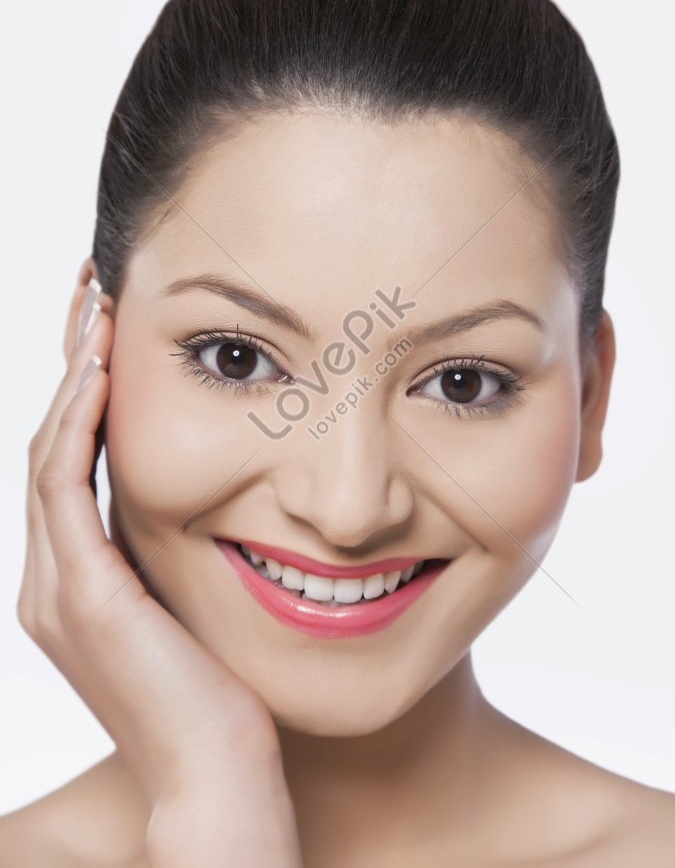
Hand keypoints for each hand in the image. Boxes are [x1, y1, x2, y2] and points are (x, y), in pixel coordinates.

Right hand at [17, 286, 302, 866]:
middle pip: (52, 440)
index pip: (74, 458)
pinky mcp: (81, 594)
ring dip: (73, 373)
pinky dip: (79, 420)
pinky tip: (102, 368)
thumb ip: (185, 551)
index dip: (89, 388)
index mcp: (79, 577)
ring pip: (49, 450)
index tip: (115, 326)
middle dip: (73, 361)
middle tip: (94, 290)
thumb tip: (228, 493)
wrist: (219, 782)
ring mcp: (57, 586)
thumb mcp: (198, 601)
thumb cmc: (222, 695)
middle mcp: (52, 576)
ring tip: (96, 303)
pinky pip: (63, 483)